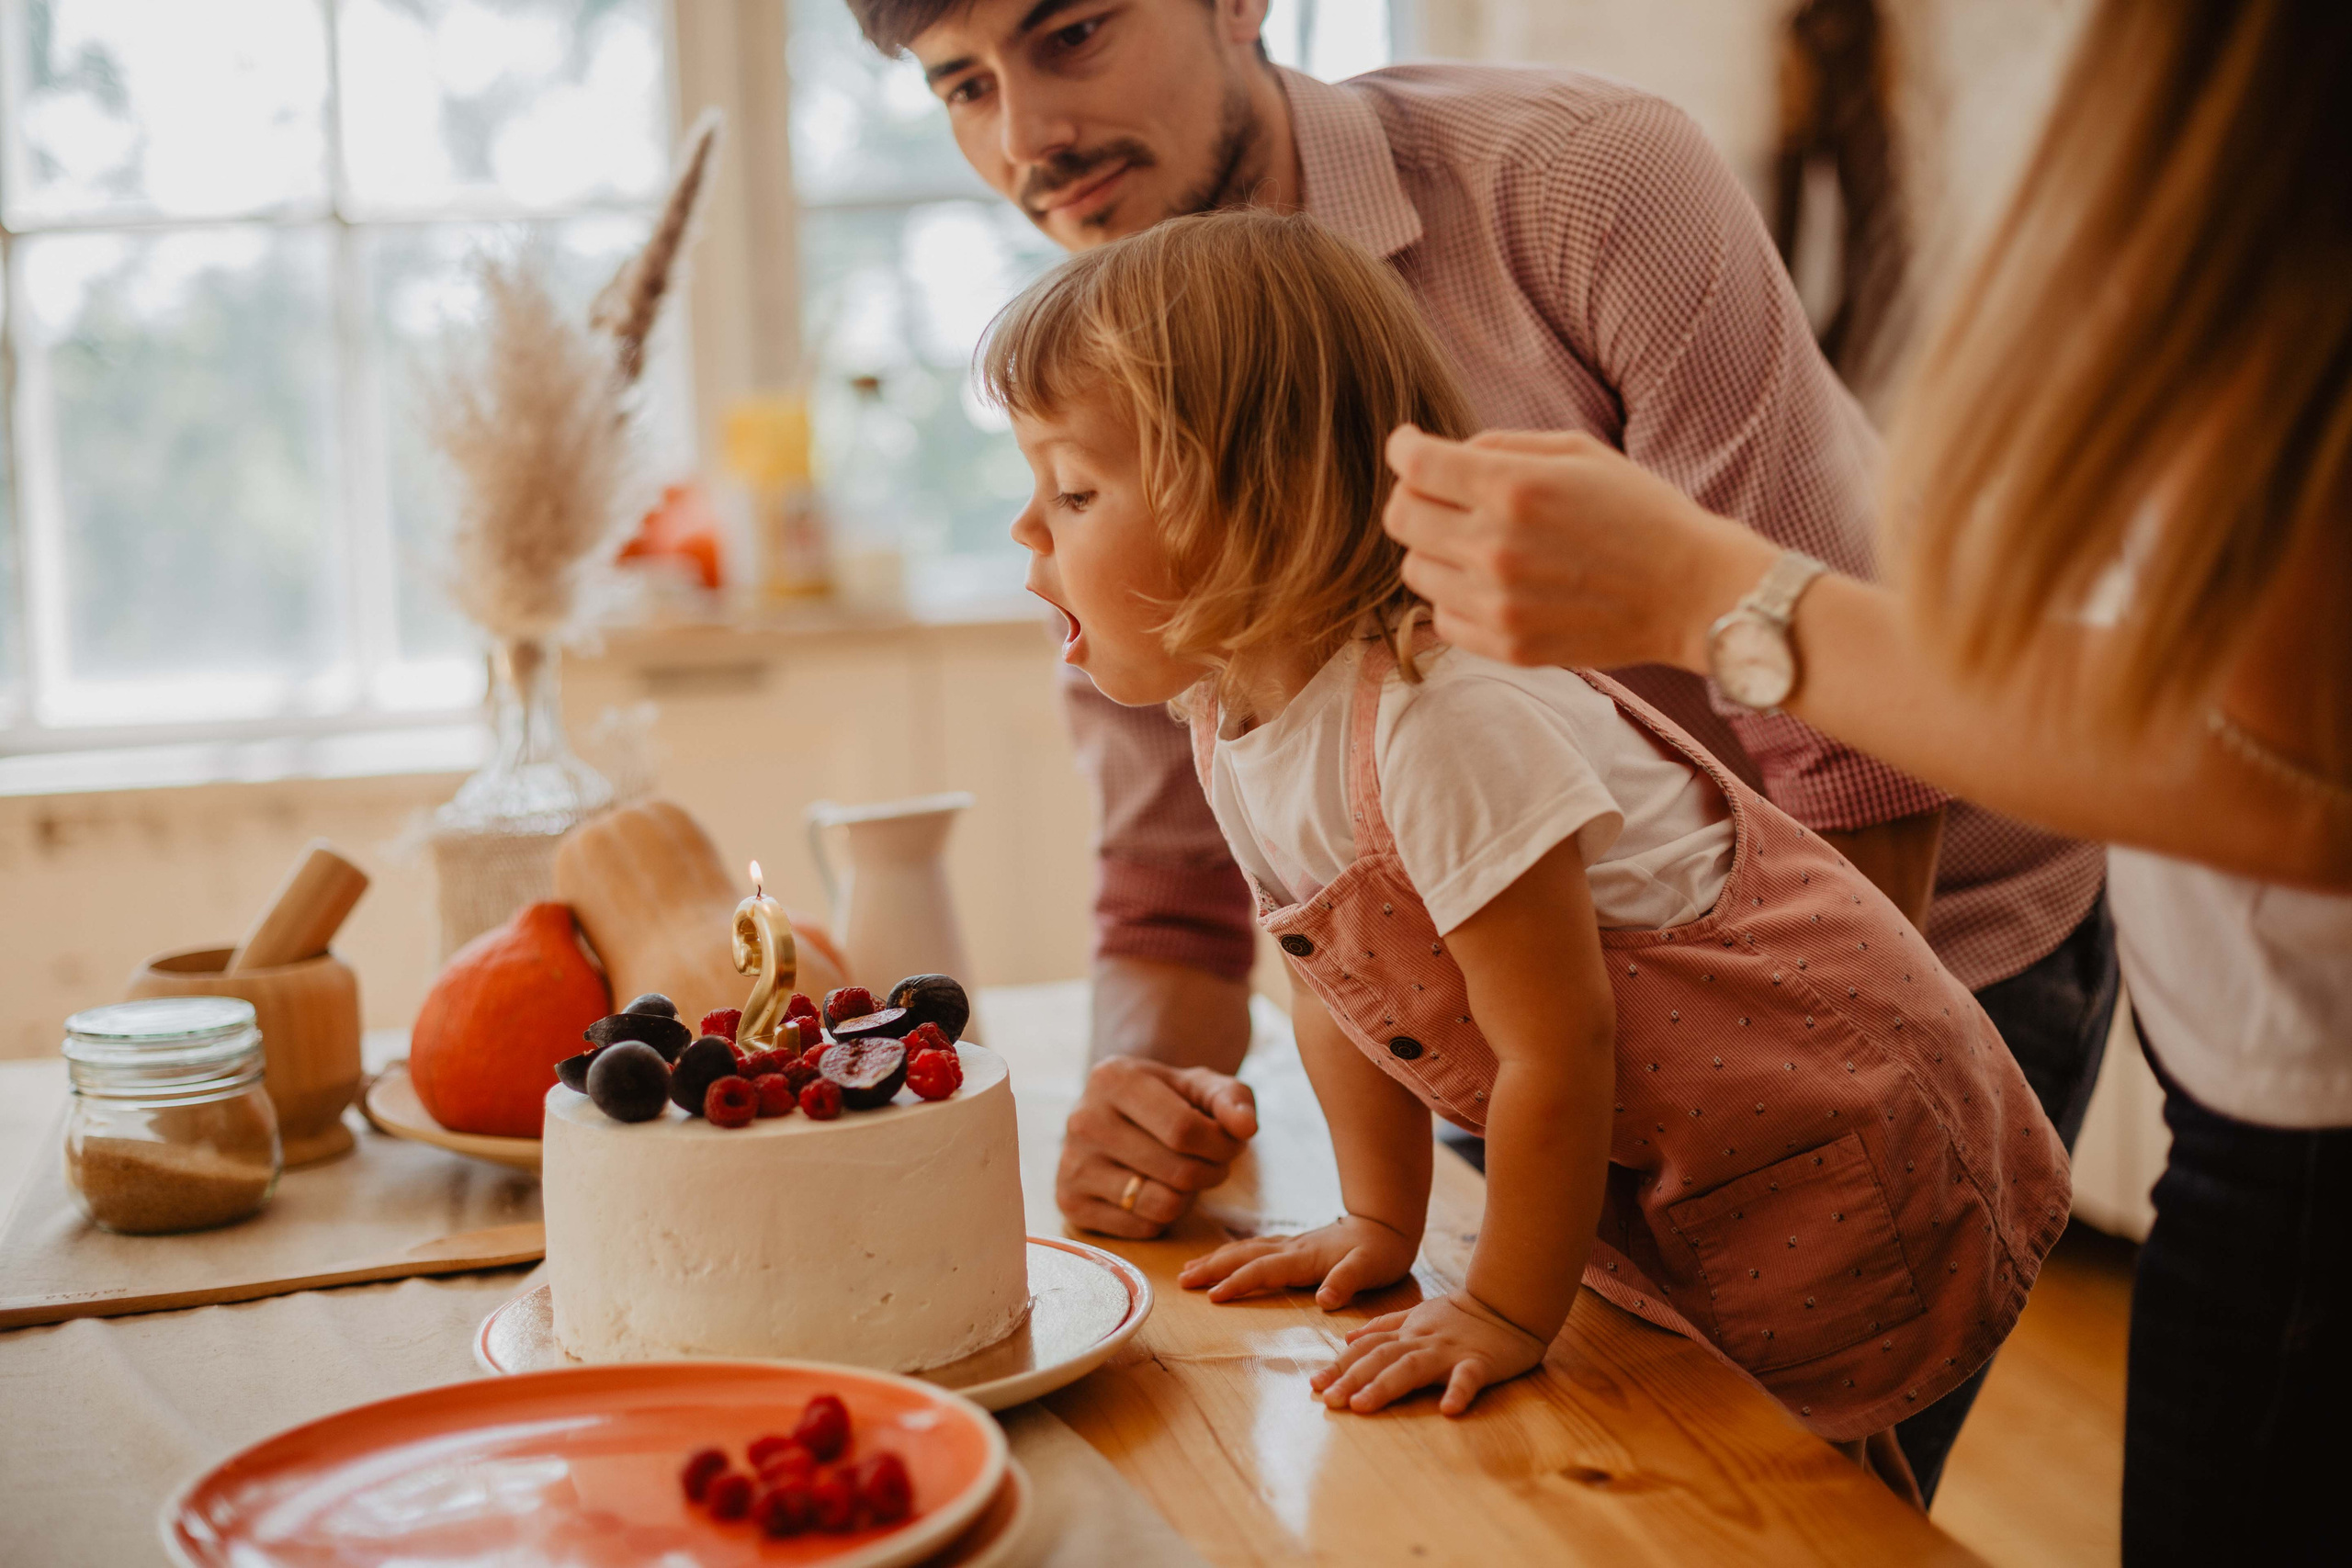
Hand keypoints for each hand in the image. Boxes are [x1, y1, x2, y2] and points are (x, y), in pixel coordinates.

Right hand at [1057, 1055, 1258, 1237]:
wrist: (1119, 1115)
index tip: (1233, 1144)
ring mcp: (1071, 1164)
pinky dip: (1163, 1216)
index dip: (1223, 1145)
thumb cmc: (1169, 1100)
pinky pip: (1142, 1228)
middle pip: (1177, 1170)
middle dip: (1212, 1171)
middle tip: (1214, 1163)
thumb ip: (1232, 1100)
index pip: (1185, 1129)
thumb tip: (1245, 1128)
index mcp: (1112, 1078)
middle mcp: (1082, 1120)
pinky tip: (1157, 1190)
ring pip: (1161, 1204)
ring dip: (1190, 1196)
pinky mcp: (1070, 1203)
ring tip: (1187, 1175)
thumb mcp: (1203, 1087)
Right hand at [1177, 1213, 1419, 1306]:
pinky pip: (1254, 1249)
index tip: (1211, 1296)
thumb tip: (1325, 1300)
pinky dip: (1232, 1254)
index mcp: (1304, 1257)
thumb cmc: (1380, 1252)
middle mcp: (1291, 1248)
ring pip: (1244, 1250)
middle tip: (1181, 1281)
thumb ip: (1346, 1282)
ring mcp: (1290, 1244)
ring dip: (1215, 1259)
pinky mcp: (1293, 1246)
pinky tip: (1221, 1259)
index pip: (1263, 1270)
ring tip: (1188, 1271)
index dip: (1237, 1282)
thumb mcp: (1370, 1269)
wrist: (1387, 1225)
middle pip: (1243, 1256)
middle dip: (1211, 1268)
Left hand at [1310, 1291, 1550, 1415]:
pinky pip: (1468, 1377)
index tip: (1315, 1386)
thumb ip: (1384, 1326)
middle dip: (1352, 1379)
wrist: (1508, 1301)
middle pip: (1381, 1359)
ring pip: (1412, 1367)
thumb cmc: (1463, 1314)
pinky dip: (1458, 1391)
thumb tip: (1348, 1338)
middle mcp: (1422, 1341)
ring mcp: (1449, 1351)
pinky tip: (1448, 1410)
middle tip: (1328, 1401)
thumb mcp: (1418, 1314)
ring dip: (1385, 1385)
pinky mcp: (1480, 1361)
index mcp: (1407, 1333)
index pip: (1367, 1350)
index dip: (1340, 1366)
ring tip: (1362, 1406)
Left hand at [1382, 425, 1774, 671]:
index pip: (1415, 465)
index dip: (1405, 448)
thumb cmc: (1640, 512)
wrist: (1692, 593)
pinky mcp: (1507, 646)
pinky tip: (1494, 584)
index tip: (1411, 446)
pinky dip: (1456, 597)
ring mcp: (1498, 603)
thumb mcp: (1579, 452)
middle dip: (1415, 497)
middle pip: (1401, 517)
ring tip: (1479, 543)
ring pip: (1415, 569)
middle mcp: (1496, 547)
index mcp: (1514, 488)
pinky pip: (1443, 617)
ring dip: (1436, 550)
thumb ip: (1502, 447)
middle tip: (1443, 495)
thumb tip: (1440, 454)